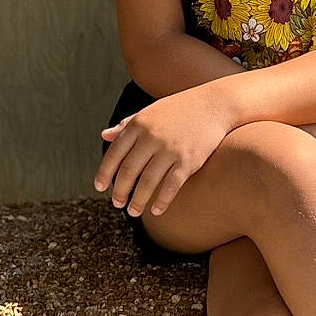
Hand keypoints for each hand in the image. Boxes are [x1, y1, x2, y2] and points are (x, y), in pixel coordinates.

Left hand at [95, 87, 233, 218]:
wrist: (215, 104)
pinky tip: (156, 211)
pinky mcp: (188, 161)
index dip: (105, 173)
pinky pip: (171, 186)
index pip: (114, 153)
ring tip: (133, 211)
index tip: (100, 187)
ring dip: (138, 200)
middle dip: (120, 191)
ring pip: (147, 182)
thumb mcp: (150, 111)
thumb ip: (127, 124)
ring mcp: (170, 150)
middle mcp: (152, 137)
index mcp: (139, 125)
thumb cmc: (180, 109)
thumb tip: (104, 136)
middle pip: (129, 170)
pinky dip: (161, 201)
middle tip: (117, 203)